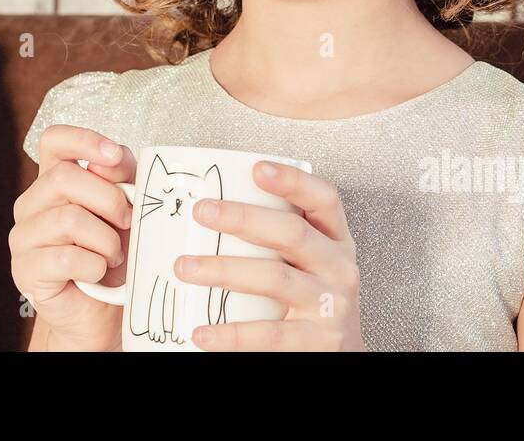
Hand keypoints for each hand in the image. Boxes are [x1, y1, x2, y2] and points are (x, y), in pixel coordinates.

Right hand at [9, 124, 136, 350]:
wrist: (101, 310)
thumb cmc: (112, 256)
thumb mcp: (126, 211)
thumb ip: (122, 179)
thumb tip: (114, 159)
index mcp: (54, 181)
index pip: (54, 141)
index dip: (83, 140)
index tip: (114, 155)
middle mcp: (32, 204)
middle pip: (63, 178)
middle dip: (108, 199)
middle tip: (127, 220)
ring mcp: (23, 236)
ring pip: (68, 219)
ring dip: (106, 239)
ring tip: (113, 254)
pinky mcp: (25, 270)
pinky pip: (67, 258)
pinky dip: (95, 265)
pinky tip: (97, 272)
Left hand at [173, 160, 366, 350]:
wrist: (339, 354)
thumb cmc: (312, 297)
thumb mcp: (309, 260)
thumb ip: (276, 235)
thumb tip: (212, 204)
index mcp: (335, 240)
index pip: (324, 199)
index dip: (293, 180)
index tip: (256, 168)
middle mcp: (338, 268)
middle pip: (292, 233)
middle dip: (244, 218)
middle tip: (202, 211)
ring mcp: (330, 305)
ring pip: (275, 279)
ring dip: (224, 270)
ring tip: (184, 267)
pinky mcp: (316, 342)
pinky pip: (268, 335)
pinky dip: (231, 334)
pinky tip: (201, 330)